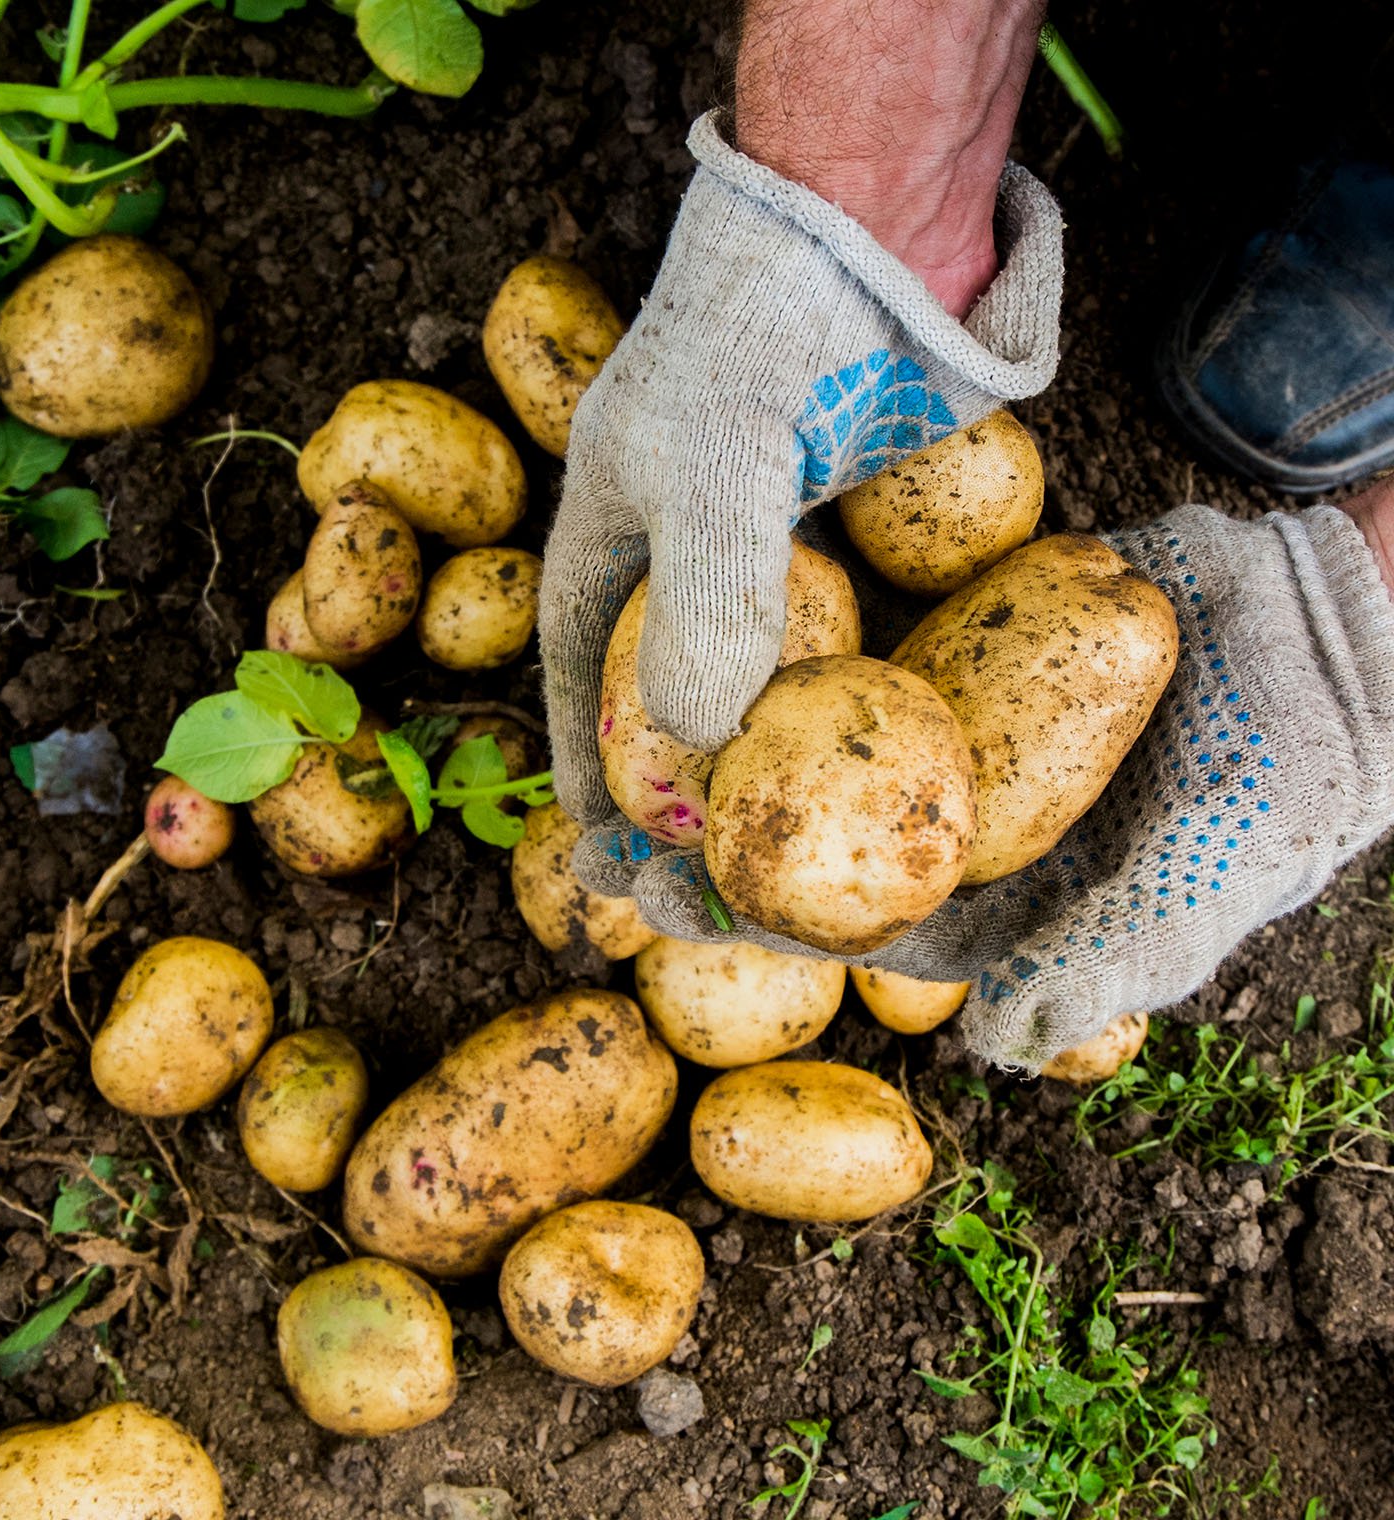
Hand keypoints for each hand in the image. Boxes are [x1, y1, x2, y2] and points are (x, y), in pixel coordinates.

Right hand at [539, 111, 1062, 881]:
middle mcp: (680, 566)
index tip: (603, 854)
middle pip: (665, 706)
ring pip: (754, 692)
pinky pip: (836, 654)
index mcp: (609, 547)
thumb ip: (710, 594)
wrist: (866, 240)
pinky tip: (868, 776)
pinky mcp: (844, 554)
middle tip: (698, 886)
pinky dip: (841, 721)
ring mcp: (767, 561)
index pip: (583, 683)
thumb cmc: (761, 336)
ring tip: (784, 861)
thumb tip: (703, 741)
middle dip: (674, 801)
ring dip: (761, 778)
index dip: (589, 773)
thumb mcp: (716, 463)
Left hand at [599, 500, 1393, 1070]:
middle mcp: (962, 823)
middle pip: (809, 839)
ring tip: (615, 733)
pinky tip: (707, 627)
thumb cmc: (1290, 767)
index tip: (648, 900)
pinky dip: (791, 646)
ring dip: (721, 744)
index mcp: (1002, 902)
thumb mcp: (1208, 873)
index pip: (852, 925)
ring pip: (818, 746)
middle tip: (594, 828)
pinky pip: (867, 652)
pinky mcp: (971, 646)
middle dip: (705, 839)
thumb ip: (1100, 956)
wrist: (1339, 624)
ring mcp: (959, 732)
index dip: (747, 920)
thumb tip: (986, 1040)